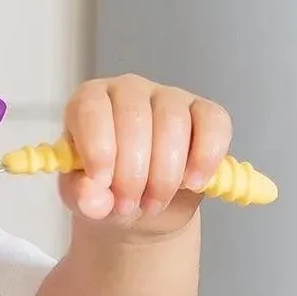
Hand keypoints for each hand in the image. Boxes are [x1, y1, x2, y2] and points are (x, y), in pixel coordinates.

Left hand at [59, 75, 232, 234]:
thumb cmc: (105, 190)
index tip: (102, 182)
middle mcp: (127, 90)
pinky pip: (214, 123)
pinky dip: (206, 157)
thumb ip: (82, 195)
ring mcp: (168, 96)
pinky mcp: (205, 111)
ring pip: (173, 122)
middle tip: (127, 205)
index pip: (91, 109)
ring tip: (153, 203)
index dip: (98, 147)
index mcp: (88, 101)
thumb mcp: (84, 198)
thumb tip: (93, 200)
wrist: (141, 204)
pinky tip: (193, 183)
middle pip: (134, 117)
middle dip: (132, 172)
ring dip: (165, 173)